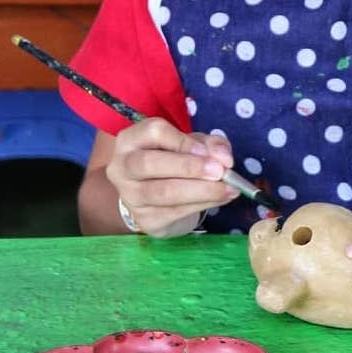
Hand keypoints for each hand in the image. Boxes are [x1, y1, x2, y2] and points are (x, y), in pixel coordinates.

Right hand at [105, 118, 237, 236]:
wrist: (157, 198)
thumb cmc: (174, 160)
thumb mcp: (192, 144)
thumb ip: (209, 144)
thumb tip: (223, 157)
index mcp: (132, 139)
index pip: (154, 132)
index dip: (183, 141)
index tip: (207, 151)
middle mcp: (123, 166)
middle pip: (150, 164)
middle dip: (189, 167)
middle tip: (220, 172)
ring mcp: (130, 196)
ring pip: (163, 192)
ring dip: (201, 191)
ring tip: (228, 188)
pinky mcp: (145, 219)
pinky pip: (174, 212)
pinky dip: (203, 204)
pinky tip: (221, 199)